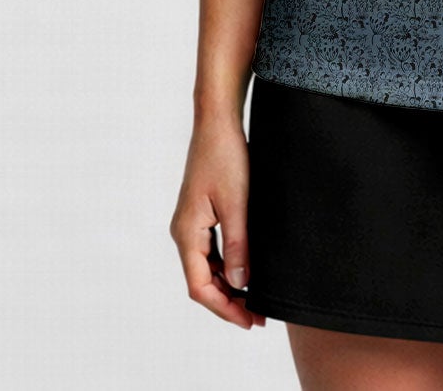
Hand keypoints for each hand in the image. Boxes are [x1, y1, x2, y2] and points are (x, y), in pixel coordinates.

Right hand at [169, 114, 264, 328]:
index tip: (249, 320)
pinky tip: (247, 270)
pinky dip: (228, 265)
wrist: (217, 122)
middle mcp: (184, 232)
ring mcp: (192, 223)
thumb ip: (237, 245)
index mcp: (187, 233)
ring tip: (256, 299)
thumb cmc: (225, 157)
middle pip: (202, 281)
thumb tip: (239, 282)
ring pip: (207, 267)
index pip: (199, 287)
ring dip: (229, 284)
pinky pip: (211, 250)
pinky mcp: (202, 213)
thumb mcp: (236, 203)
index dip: (224, 308)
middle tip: (259, 316)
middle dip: (229, 301)